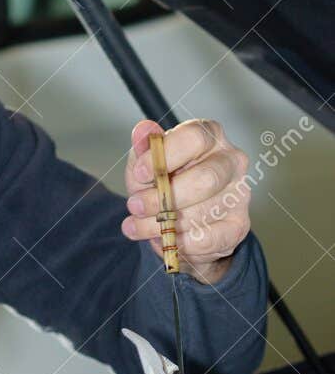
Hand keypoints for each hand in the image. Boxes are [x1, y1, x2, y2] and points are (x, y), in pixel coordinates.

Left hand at [122, 118, 250, 283]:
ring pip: (203, 212)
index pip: (194, 138)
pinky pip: (209, 239)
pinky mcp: (238, 225)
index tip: (140, 173)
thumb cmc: (165, 182)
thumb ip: (144, 148)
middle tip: (135, 206)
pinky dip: (180, 243)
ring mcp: (239, 193)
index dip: (164, 156)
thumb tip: (141, 130)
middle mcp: (231, 161)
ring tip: (137, 226)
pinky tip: (162, 240)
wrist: (179, 221)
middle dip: (163, 197)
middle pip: (205, 179)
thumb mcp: (147, 163)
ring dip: (162, 224)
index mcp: (209, 136)